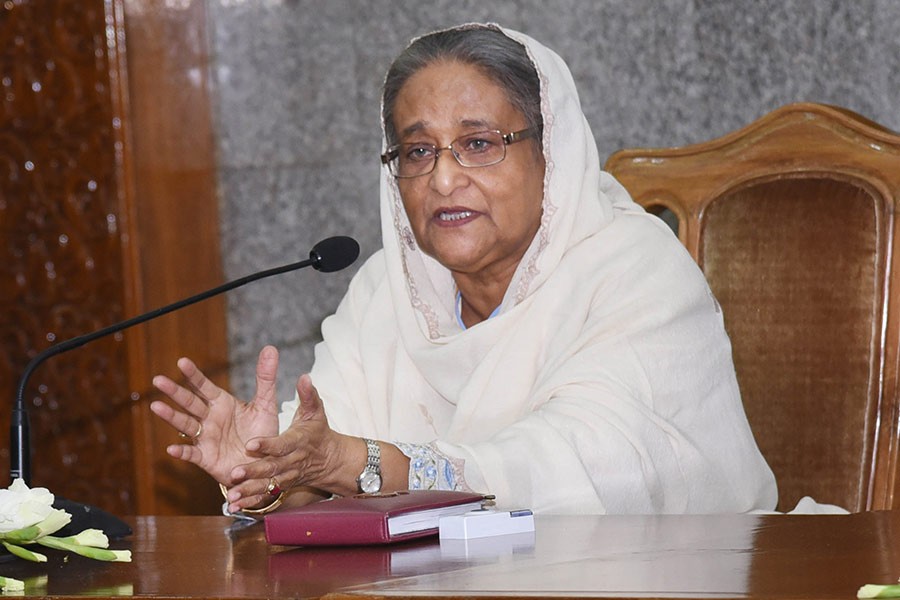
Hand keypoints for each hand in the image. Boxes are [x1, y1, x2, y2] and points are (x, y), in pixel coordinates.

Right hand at [150, 345, 281, 484]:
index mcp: (222, 404)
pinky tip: (171, 449)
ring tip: (155, 406)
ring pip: (186, 425)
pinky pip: (192, 454)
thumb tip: (270, 348)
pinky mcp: (207, 458)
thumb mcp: (265, 404)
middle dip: (174, 392)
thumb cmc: (262, 432)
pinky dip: (182, 452)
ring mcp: (206, 438)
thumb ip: (266, 378)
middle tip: (158, 380)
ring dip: (171, 416)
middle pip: (190, 402)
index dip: (193, 375)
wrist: (264, 463)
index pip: (204, 386)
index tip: (182, 361)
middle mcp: (210, 418)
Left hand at [223, 374, 357, 511]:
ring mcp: (286, 476)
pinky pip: (266, 496)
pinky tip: (234, 506)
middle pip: (272, 467)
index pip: (282, 444)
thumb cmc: (317, 431)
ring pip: (267, 485)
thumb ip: (308, 395)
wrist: (330, 460)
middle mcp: (292, 461)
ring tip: (232, 496)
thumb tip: (304, 377)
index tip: (251, 444)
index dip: (267, 445)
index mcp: (298, 442)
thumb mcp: (315, 412)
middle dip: (254, 471)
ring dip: (249, 491)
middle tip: (235, 472)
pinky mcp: (281, 486)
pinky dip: (251, 502)